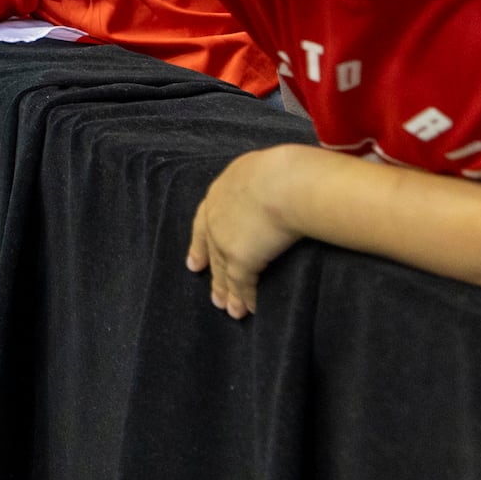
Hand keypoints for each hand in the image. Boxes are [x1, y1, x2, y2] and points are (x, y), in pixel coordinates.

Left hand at [186, 145, 309, 317]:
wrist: (286, 183)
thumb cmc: (285, 170)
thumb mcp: (265, 170)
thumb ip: (262, 184)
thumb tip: (278, 192)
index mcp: (221, 191)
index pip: (205, 220)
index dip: (200, 242)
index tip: (194, 262)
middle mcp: (216, 216)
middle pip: (212, 250)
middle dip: (213, 273)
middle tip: (215, 294)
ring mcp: (226, 240)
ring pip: (224, 272)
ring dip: (228, 293)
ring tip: (230, 310)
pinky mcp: (241, 259)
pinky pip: (242, 285)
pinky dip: (245, 299)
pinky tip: (248, 310)